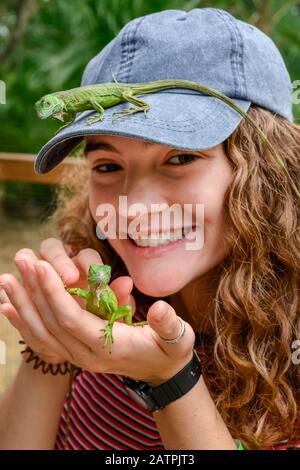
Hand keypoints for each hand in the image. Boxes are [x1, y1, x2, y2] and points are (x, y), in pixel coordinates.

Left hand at [0, 238, 194, 383]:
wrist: (161, 374)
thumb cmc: (170, 350)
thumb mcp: (178, 337)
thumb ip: (168, 325)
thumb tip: (161, 309)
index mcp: (109, 348)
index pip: (72, 319)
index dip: (55, 293)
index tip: (42, 266)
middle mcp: (87, 355)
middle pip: (51, 323)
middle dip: (34, 290)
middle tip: (22, 260)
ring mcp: (78, 356)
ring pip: (42, 331)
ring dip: (23, 304)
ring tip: (6, 279)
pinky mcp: (75, 353)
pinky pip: (43, 339)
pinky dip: (23, 323)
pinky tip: (7, 307)